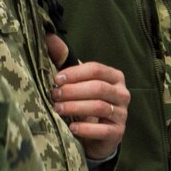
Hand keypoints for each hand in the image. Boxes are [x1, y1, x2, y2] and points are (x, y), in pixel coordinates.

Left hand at [45, 34, 128, 161]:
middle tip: (54, 95)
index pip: (96, 69)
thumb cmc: (85, 103)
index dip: (75, 73)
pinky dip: (86, 128)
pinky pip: (103, 129)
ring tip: (58, 109)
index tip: (56, 79)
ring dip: (75, 107)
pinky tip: (72, 127)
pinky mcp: (118, 132)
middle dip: (73, 91)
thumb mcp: (76, 81)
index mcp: (114, 77)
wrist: (97, 135)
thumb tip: (49, 36)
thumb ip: (63, 59)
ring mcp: (122, 114)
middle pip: (98, 88)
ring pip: (99, 107)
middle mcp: (122, 93)